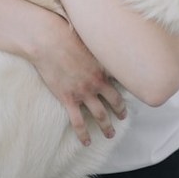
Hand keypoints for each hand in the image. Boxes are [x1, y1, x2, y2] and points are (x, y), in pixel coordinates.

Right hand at [29, 14, 126, 145]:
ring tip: (110, 134)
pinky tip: (87, 142)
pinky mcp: (68, 99)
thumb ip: (98, 47)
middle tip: (122, 118)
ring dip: (107, 126)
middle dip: (120, 112)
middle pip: (115, 102)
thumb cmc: (67, 35)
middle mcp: (97, 82)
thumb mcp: (89, 40)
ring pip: (100, 115)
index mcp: (103, 67)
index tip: (130, 94)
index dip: (127, 88)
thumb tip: (105, 43)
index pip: (121, 82)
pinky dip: (84, 134)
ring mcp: (83, 93)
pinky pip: (78, 122)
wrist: (48, 42)